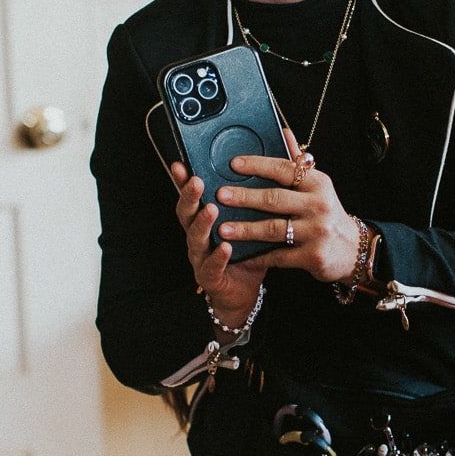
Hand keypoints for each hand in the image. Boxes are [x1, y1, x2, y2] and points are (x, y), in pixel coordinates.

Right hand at [170, 162, 266, 328]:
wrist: (243, 292)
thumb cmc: (246, 252)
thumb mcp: (249, 221)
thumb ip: (254, 197)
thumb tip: (273, 167)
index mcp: (204, 220)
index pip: (192, 196)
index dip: (184, 181)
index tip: (181, 163)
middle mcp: (198, 236)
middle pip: (187, 213)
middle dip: (189, 196)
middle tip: (197, 181)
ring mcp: (200, 257)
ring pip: (196, 238)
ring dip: (202, 223)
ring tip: (210, 209)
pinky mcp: (209, 277)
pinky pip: (211, 266)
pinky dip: (218, 256)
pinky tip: (225, 246)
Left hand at [216, 128, 361, 283]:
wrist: (353, 249)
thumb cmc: (327, 213)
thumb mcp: (318, 186)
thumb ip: (298, 163)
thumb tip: (284, 132)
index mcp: (318, 184)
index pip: (285, 169)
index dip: (258, 165)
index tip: (234, 164)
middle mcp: (318, 205)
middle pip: (275, 199)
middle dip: (245, 197)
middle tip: (220, 195)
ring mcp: (316, 232)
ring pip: (274, 229)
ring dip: (245, 229)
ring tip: (223, 228)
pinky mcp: (312, 256)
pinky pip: (278, 255)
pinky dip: (258, 256)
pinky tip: (241, 254)